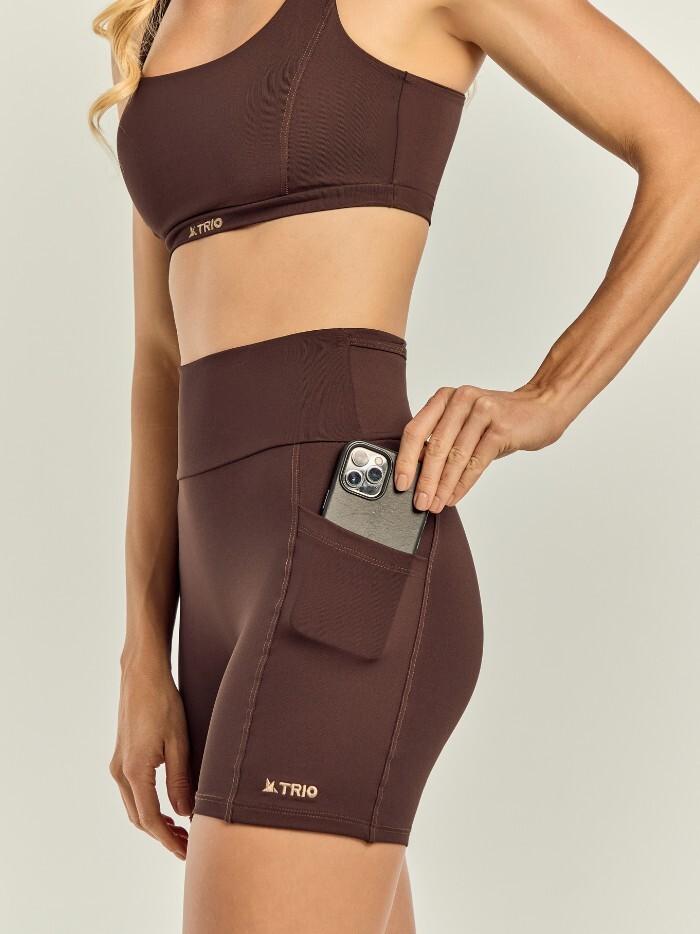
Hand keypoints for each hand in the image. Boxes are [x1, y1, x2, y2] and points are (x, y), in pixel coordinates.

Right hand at [109, 657, 192, 860]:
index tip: (185, 852)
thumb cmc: (163, 703)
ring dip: (154, 821)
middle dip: (162, 835)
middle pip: (139, 818)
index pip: (150, 819)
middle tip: (186, 845)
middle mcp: (120, 771)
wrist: (142, 676)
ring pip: (134, 805)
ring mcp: (118, 763)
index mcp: (135, 771)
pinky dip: (147, 805)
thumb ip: (180, 780)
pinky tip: (166, 805)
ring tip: (179, 829)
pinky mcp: (121, 756)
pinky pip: (132, 791)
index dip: (168, 840)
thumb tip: (184, 814)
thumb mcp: (179, 742)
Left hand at [394, 383, 568, 510]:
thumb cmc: (499, 420)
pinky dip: (463, 483)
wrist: (542, 406)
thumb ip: (442, 441)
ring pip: (455, 457)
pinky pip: (476, 462)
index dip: (406, 460)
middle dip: (425, 480)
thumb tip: (417, 474)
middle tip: (420, 502)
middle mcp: (461, 399)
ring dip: (443, 486)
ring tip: (436, 504)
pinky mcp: (501, 427)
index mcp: (446, 397)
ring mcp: (482, 411)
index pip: (416, 430)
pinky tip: (455, 496)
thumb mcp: (466, 424)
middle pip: (434, 446)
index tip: (401, 483)